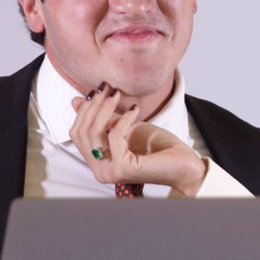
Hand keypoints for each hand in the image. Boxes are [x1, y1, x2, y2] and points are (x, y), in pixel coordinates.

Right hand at [69, 84, 206, 195]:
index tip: (97, 90)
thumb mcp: (126, 127)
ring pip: (94, 133)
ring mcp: (109, 171)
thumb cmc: (157, 147)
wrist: (183, 163)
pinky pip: (114, 136)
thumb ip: (104, 118)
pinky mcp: (123, 168)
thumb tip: (77, 101)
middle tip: (106, 88)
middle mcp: (100, 170)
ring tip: (117, 94)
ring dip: (105, 109)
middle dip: (93, 106)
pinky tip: (134, 110)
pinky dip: (123, 119)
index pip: (77, 133)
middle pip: (82, 132)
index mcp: (98, 162)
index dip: (84, 109)